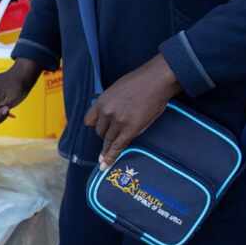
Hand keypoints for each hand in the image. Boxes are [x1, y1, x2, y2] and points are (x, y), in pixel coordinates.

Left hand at [85, 54, 180, 169]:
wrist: (156, 80)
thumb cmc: (140, 82)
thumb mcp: (116, 89)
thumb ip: (109, 103)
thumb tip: (108, 114)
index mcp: (101, 101)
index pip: (89, 120)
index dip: (94, 125)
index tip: (98, 129)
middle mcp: (107, 112)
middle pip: (99, 131)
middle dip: (105, 134)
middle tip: (112, 139)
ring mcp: (118, 122)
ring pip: (108, 140)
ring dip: (107, 147)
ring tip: (104, 159)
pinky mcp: (130, 130)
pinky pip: (117, 146)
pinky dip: (111, 157)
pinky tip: (106, 164)